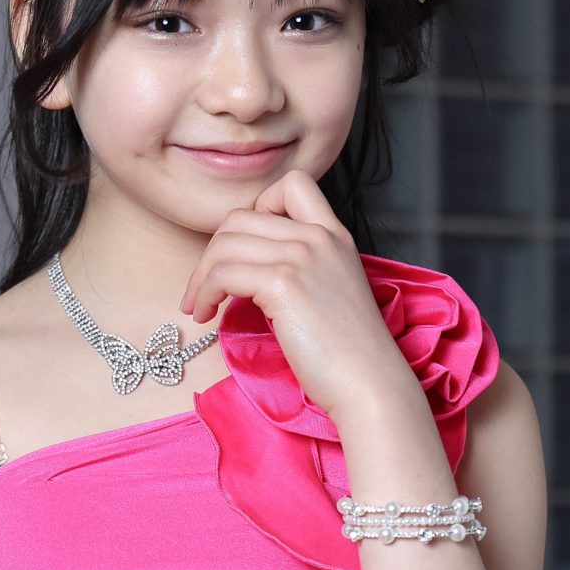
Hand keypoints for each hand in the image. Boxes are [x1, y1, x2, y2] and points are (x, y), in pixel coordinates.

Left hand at [178, 169, 414, 423]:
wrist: (369, 384)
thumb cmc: (348, 355)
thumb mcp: (331, 292)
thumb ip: (303, 269)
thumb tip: (249, 272)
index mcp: (335, 235)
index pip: (291, 185)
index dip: (256, 208)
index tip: (246, 250)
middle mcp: (319, 237)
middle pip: (240, 217)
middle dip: (212, 252)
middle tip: (204, 287)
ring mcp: (302, 256)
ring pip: (224, 243)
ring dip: (201, 276)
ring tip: (200, 305)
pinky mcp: (283, 283)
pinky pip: (222, 274)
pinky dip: (204, 293)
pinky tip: (206, 315)